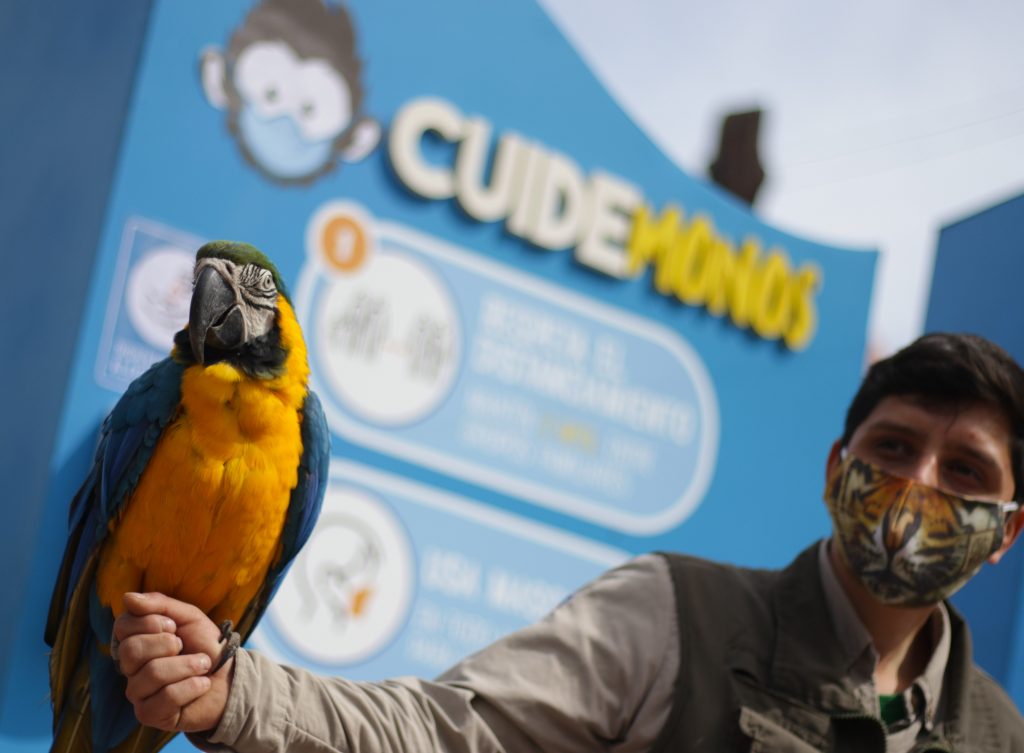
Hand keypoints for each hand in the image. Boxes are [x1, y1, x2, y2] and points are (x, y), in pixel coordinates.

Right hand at [114, 592, 233, 732]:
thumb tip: (127, 597)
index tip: (174, 627)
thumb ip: (160, 604)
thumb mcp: (188, 617)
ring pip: (153, 673)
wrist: (229, 676)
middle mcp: (130, 668)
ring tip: (202, 665)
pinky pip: (166, 696)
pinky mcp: (149, 714)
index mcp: (135, 640)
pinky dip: (193, 686)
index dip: (151, 622)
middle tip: (185, 646)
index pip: (122, 626)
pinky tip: (201, 685)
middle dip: (168, 644)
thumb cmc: (205, 645)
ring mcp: (137, 692)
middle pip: (131, 650)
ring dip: (188, 665)